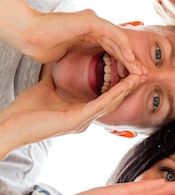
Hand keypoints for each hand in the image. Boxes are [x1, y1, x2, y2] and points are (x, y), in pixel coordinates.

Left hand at [0, 74, 140, 158]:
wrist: (11, 126)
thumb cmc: (25, 112)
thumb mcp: (46, 90)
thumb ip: (56, 81)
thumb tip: (57, 68)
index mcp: (78, 113)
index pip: (103, 97)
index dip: (118, 84)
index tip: (128, 70)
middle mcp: (84, 119)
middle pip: (113, 101)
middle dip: (128, 86)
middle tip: (141, 73)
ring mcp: (81, 121)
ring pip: (110, 103)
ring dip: (126, 90)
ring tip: (138, 77)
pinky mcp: (75, 121)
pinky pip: (99, 106)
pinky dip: (113, 95)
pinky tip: (123, 86)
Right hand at [10, 5, 144, 72]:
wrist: (28, 35)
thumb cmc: (41, 46)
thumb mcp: (63, 56)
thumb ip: (75, 57)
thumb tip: (76, 68)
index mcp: (86, 34)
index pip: (109, 50)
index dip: (120, 64)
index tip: (129, 79)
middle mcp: (92, 26)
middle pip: (117, 45)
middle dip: (130, 61)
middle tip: (142, 75)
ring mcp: (92, 22)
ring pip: (118, 40)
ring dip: (130, 56)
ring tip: (139, 70)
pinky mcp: (92, 20)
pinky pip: (113, 34)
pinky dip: (123, 46)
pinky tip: (130, 59)